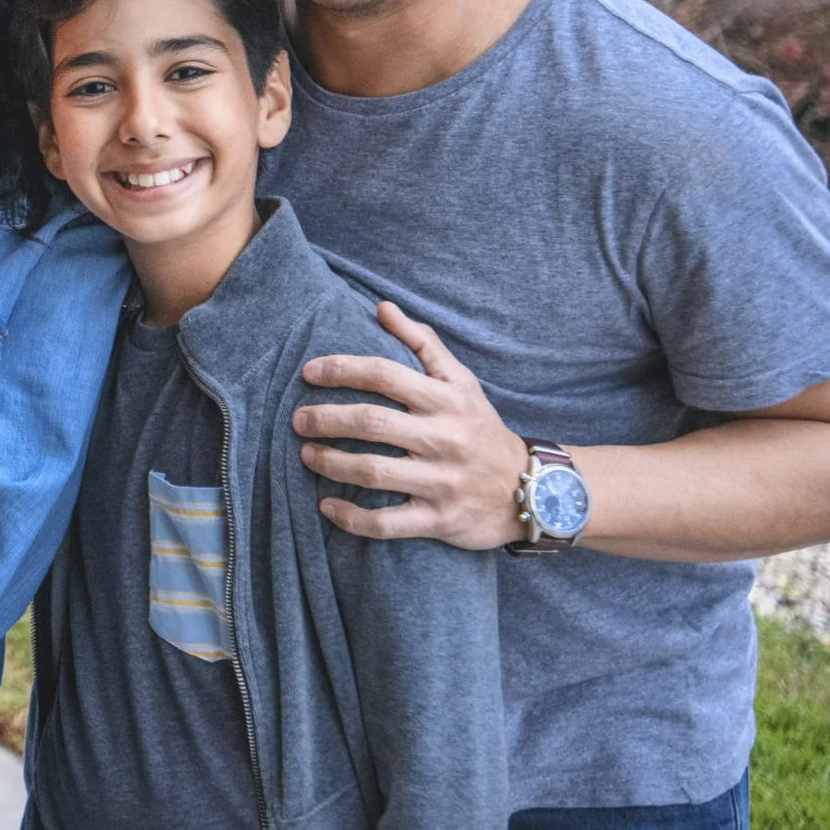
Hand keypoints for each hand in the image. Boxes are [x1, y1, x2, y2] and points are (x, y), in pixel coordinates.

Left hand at [291, 302, 531, 550]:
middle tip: (298, 419)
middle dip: (326, 419)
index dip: (342, 369)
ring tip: (306, 455)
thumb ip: (423, 343)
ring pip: (374, 473)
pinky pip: (387, 523)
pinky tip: (326, 506)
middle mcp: (444, 438)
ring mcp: (442, 481)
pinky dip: (351, 517)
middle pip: (372, 423)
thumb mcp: (462, 381)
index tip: (309, 371)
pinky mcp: (440, 520)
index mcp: (446, 400)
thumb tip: (382, 307)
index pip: (385, 374)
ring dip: (332, 464)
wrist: (532, 488)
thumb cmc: (481, 427)